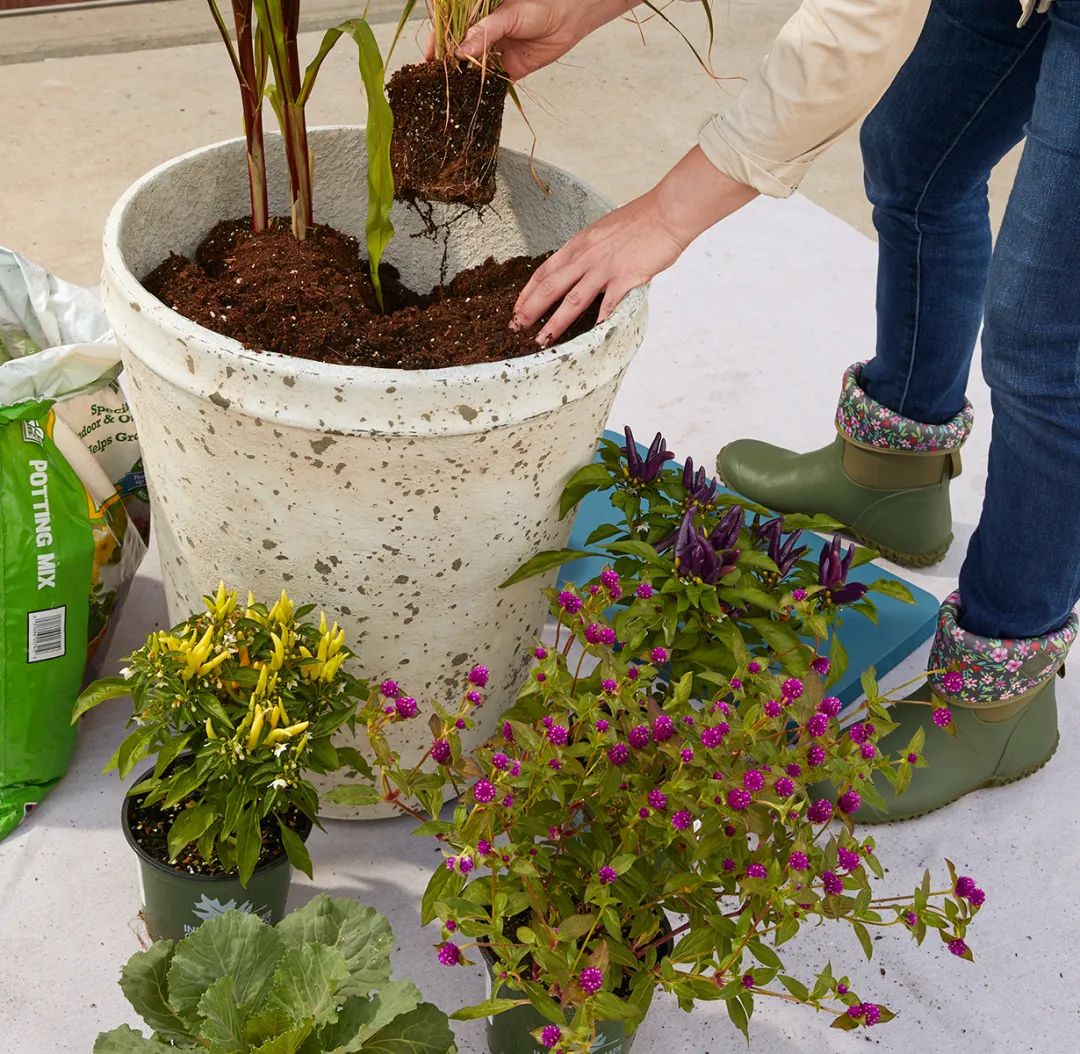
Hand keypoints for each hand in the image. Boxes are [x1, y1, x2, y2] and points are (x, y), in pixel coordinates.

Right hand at [425, 0, 631, 80]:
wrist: (568, 19)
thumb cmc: (539, 7)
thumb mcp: (507, 15)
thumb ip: (484, 33)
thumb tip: (460, 52)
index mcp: (477, 17)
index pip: (451, 32)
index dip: (438, 46)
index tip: (429, 60)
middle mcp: (483, 36)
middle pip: (458, 54)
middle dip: (447, 68)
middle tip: (436, 81)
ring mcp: (495, 54)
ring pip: (472, 71)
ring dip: (463, 82)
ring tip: (451, 93)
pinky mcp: (508, 71)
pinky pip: (491, 83)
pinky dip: (482, 91)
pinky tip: (472, 97)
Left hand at [514, 147, 759, 343]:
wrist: (667, 212)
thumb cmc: (641, 220)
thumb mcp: (603, 231)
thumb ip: (589, 250)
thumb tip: (579, 268)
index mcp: (579, 244)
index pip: (544, 270)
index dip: (528, 291)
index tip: (516, 307)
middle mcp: (587, 256)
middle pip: (550, 287)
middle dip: (530, 309)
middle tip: (516, 327)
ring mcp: (605, 268)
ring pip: (572, 300)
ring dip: (554, 322)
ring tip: (542, 339)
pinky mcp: (626, 277)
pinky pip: (608, 304)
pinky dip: (598, 322)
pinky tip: (589, 337)